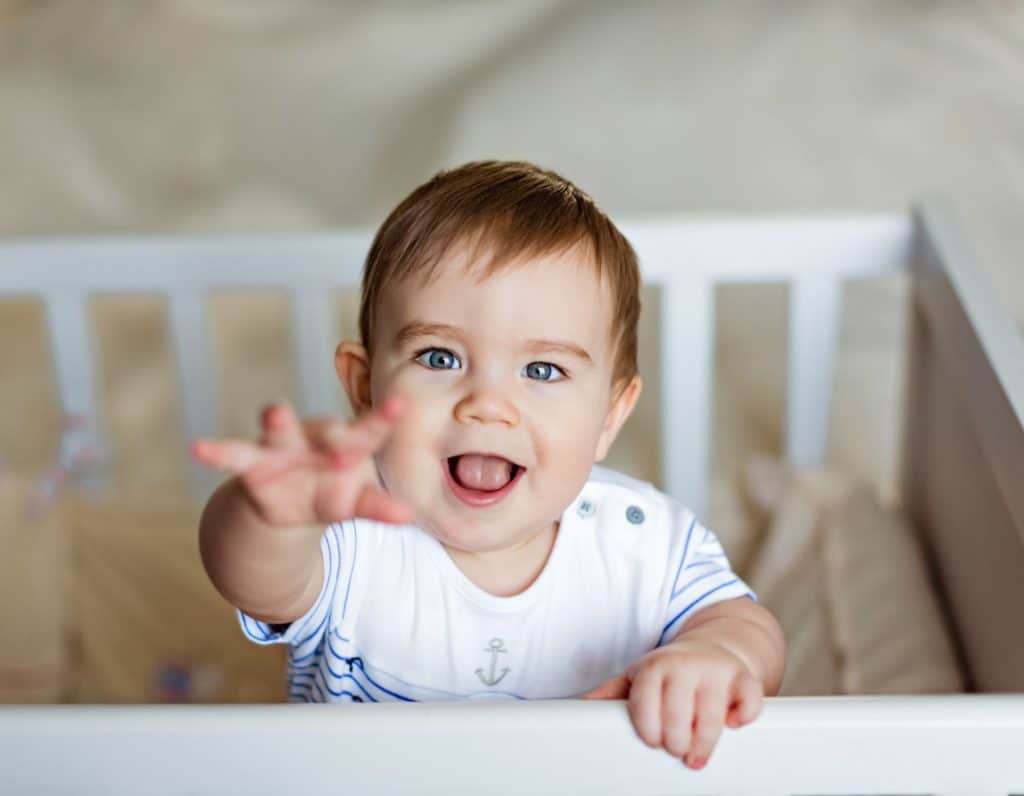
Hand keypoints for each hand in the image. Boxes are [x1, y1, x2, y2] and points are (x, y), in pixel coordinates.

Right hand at [190, 397, 412, 527]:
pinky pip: (233, 455)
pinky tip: (198, 447)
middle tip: (344, 446)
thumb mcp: (357, 501)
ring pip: (280, 430)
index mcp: (349, 445)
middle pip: (328, 432)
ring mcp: (283, 447)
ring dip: (278, 421)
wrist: (292, 499)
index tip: (399, 407)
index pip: (370, 434)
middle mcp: (317, 439)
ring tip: (274, 411)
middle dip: (336, 436)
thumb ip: (378, 507)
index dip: (383, 421)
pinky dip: (217, 452)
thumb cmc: (335, 490)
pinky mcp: (253, 464)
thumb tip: (408, 515)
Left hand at [583, 639, 763, 768]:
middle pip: (678, 717)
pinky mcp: (744, 677)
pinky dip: (744, 717)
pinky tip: (733, 725)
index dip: (648, 730)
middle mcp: (685, 665)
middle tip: (675, 749)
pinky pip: (750, 701)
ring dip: (704, 743)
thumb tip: (578, 708)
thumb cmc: (670, 671)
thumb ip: (611, 694)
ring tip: (696, 756)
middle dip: (675, 742)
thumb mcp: (638, 677)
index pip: (646, 704)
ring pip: (713, 717)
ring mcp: (716, 670)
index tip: (651, 740)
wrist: (711, 647)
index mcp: (654, 667)